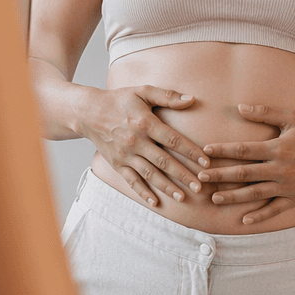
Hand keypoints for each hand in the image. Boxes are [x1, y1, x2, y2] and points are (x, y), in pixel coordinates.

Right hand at [77, 85, 207, 206]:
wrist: (88, 112)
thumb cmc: (119, 100)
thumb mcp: (142, 91)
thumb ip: (168, 96)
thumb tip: (192, 99)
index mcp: (145, 123)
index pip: (173, 140)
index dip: (191, 152)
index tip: (206, 162)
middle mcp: (135, 141)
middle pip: (164, 161)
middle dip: (184, 175)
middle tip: (200, 186)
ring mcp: (125, 155)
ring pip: (150, 174)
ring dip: (167, 187)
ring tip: (183, 196)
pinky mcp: (117, 164)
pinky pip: (131, 181)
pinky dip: (143, 192)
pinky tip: (156, 202)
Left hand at [199, 104, 294, 224]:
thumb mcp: (293, 118)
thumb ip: (265, 112)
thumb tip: (239, 108)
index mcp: (277, 148)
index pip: (243, 150)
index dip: (223, 150)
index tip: (205, 151)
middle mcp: (280, 169)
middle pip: (244, 174)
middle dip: (220, 176)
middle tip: (201, 178)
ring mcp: (287, 187)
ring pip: (254, 194)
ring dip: (233, 197)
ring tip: (214, 198)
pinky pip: (274, 210)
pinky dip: (259, 216)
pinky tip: (243, 220)